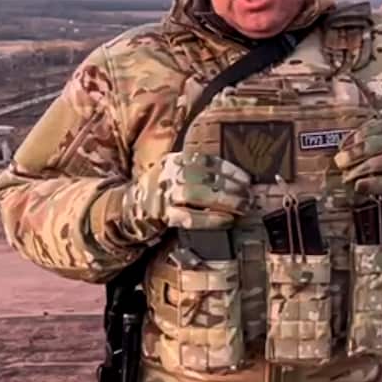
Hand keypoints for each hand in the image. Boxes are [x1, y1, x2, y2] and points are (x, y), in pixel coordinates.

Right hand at [119, 152, 252, 242]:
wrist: (131, 209)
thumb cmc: (164, 192)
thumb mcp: (177, 174)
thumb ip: (199, 173)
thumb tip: (237, 181)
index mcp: (175, 160)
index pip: (206, 161)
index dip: (229, 169)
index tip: (247, 179)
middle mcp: (168, 174)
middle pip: (204, 177)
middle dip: (231, 187)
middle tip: (249, 196)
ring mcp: (163, 194)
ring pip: (197, 195)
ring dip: (224, 201)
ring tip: (242, 207)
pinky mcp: (161, 215)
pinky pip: (188, 217)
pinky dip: (209, 219)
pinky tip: (225, 221)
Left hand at [334, 117, 381, 204]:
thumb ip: (367, 141)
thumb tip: (343, 148)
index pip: (377, 127)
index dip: (357, 136)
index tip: (342, 147)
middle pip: (380, 143)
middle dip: (357, 153)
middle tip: (340, 162)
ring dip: (363, 169)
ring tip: (347, 176)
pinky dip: (375, 184)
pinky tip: (360, 186)